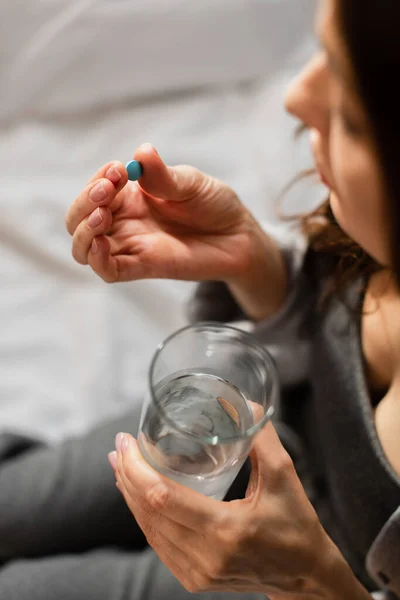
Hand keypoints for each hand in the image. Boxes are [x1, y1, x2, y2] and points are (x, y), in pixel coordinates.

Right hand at [66, 144, 255, 283]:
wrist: (238, 235)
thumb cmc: (213, 204)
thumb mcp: (190, 182)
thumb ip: (164, 175)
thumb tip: (142, 153)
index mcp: (129, 196)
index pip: (94, 189)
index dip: (98, 178)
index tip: (119, 169)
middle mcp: (124, 221)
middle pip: (79, 218)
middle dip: (84, 202)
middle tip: (106, 189)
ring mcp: (131, 245)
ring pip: (84, 247)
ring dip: (83, 230)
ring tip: (101, 215)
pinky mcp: (143, 267)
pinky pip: (107, 270)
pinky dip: (96, 259)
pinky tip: (101, 243)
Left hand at [108, 425, 367, 599]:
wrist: (305, 575)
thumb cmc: (296, 524)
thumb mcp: (284, 476)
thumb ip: (261, 437)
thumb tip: (242, 402)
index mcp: (225, 529)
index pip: (163, 498)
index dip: (137, 468)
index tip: (126, 442)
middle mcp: (205, 556)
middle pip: (149, 512)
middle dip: (127, 476)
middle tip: (120, 447)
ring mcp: (196, 572)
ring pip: (149, 529)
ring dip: (130, 495)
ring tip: (121, 465)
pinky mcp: (193, 578)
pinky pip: (158, 544)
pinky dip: (144, 516)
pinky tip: (137, 496)